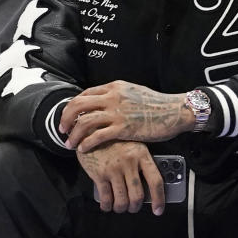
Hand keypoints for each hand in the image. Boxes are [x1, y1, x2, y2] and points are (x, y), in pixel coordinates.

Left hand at [60, 80, 191, 151]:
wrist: (175, 111)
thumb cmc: (157, 104)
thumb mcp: (133, 91)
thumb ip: (117, 95)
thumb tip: (104, 100)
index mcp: (114, 87)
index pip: (84, 94)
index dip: (72, 106)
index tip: (68, 116)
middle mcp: (112, 97)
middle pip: (78, 105)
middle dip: (66, 118)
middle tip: (62, 130)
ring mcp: (117, 112)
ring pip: (84, 121)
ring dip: (73, 134)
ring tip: (69, 144)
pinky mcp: (123, 128)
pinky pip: (97, 136)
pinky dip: (86, 143)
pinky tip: (83, 149)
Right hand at [77, 141, 164, 214]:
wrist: (89, 131)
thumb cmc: (112, 140)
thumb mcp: (131, 146)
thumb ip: (139, 163)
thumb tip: (147, 188)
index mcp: (141, 154)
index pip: (155, 181)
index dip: (159, 199)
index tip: (158, 210)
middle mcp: (129, 162)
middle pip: (137, 195)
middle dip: (135, 207)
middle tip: (132, 208)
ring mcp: (113, 168)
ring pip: (122, 200)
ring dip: (121, 208)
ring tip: (119, 207)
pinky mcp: (99, 174)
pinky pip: (106, 197)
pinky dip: (107, 206)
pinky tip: (107, 206)